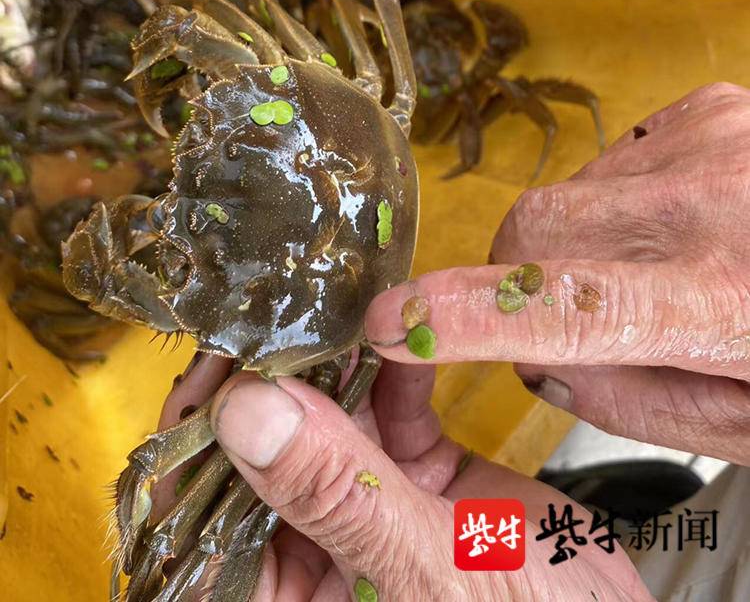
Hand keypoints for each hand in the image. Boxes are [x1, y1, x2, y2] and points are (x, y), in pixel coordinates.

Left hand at [157, 354, 650, 599]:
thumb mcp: (433, 572)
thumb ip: (341, 494)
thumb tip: (244, 411)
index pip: (200, 539)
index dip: (190, 452)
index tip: (211, 371)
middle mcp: (320, 560)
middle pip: (257, 466)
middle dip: (262, 387)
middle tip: (268, 314)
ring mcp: (370, 515)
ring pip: (323, 427)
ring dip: (328, 366)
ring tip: (326, 304)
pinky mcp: (423, 480)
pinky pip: (393, 415)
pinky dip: (395, 371)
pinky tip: (398, 331)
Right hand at [365, 82, 749, 464]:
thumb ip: (633, 399)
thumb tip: (539, 358)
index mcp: (729, 300)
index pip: (567, 307)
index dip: (466, 317)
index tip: (392, 325)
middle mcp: (713, 204)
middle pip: (531, 234)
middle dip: (513, 284)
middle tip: (567, 325)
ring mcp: (710, 139)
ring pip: (561, 198)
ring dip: (572, 246)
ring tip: (654, 270)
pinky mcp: (708, 107)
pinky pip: (606, 162)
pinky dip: (613, 205)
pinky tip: (677, 225)